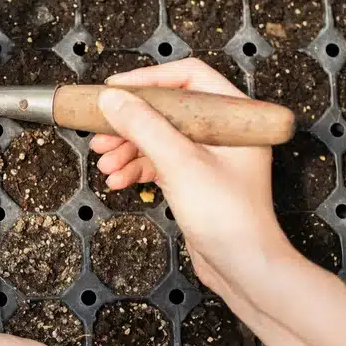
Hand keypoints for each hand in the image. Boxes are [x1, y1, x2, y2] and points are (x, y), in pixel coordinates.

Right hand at [89, 58, 290, 292]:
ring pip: (159, 138)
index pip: (189, 77)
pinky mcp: (196, 180)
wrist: (244, 268)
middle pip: (167, 110)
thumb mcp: (179, 163)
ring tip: (105, 164)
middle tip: (101, 134)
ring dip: (128, 149)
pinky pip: (160, 162)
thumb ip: (144, 126)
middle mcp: (224, 132)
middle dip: (130, 123)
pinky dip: (137, 169)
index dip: (149, 80)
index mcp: (234, 116)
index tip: (115, 89)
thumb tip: (113, 99)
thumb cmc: (228, 216)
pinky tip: (119, 181)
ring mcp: (209, 157)